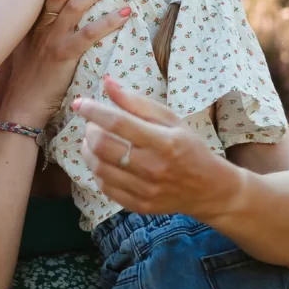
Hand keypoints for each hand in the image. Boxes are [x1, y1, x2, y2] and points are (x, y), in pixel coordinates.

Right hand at [7, 0, 128, 118]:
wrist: (21, 105)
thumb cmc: (29, 79)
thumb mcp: (28, 47)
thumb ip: (41, 29)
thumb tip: (58, 16)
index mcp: (32, 22)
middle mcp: (40, 26)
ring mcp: (50, 40)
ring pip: (75, 6)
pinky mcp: (62, 57)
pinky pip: (88, 35)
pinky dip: (107, 22)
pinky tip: (124, 13)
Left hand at [74, 77, 241, 217]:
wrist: (209, 188)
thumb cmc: (189, 148)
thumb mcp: (171, 119)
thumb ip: (137, 102)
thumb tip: (107, 84)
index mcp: (164, 142)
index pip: (118, 123)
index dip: (94, 111)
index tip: (80, 103)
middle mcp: (153, 167)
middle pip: (103, 146)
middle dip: (89, 131)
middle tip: (93, 124)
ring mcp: (145, 190)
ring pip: (98, 168)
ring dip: (88, 150)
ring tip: (95, 141)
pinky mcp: (139, 205)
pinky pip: (104, 188)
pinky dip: (97, 171)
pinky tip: (104, 162)